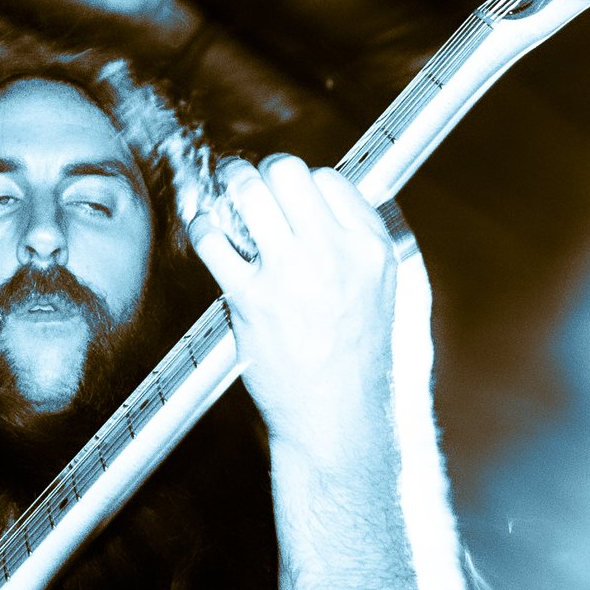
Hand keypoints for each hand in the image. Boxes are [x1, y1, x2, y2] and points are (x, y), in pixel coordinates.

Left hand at [188, 155, 397, 467]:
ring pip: (249, 191)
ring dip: (230, 186)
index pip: (330, 179)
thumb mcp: (387, 290)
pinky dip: (203, 226)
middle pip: (288, 171)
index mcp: (371, 248)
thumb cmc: (359, 358)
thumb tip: (327, 198)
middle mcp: (334, 253)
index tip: (289, 196)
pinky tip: (206, 232)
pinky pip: (213, 239)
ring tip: (225, 195)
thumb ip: (361, 242)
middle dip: (264, 173)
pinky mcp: (251, 299)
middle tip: (251, 184)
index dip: (304, 183)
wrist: (339, 418)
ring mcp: (290, 274)